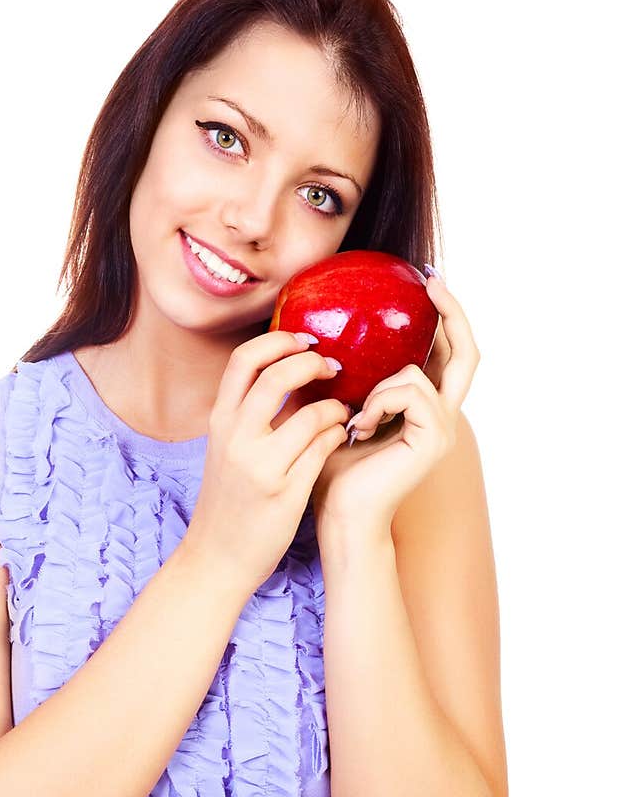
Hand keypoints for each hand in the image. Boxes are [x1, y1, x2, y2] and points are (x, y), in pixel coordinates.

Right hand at [183, 329, 349, 593]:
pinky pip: (324, 448)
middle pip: (278, 375)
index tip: (304, 340)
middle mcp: (236, 438)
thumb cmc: (230, 500)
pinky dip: (339, 434)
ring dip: (336, 406)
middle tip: (333, 367)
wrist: (217, 557)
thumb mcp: (227, 449)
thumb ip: (250, 414)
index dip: (278, 340)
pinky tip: (341, 436)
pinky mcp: (285, 492)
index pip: (244, 359)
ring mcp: (261, 466)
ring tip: (343, 410)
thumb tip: (290, 371)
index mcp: (220, 422)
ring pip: (311, 414)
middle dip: (312, 363)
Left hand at [305, 271, 479, 543]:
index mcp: (423, 406)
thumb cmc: (331, 467)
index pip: (447, 352)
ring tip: (354, 418)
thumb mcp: (336, 407)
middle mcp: (443, 415)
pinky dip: (378, 401)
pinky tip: (359, 428)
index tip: (426, 281)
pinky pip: (409, 392)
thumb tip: (328, 330)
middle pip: (467, 353)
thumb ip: (348, 374)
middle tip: (432, 282)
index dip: (446, 315)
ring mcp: (443, 429)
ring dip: (378, 387)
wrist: (340, 515)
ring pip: (419, 374)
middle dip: (453, 314)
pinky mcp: (435, 439)